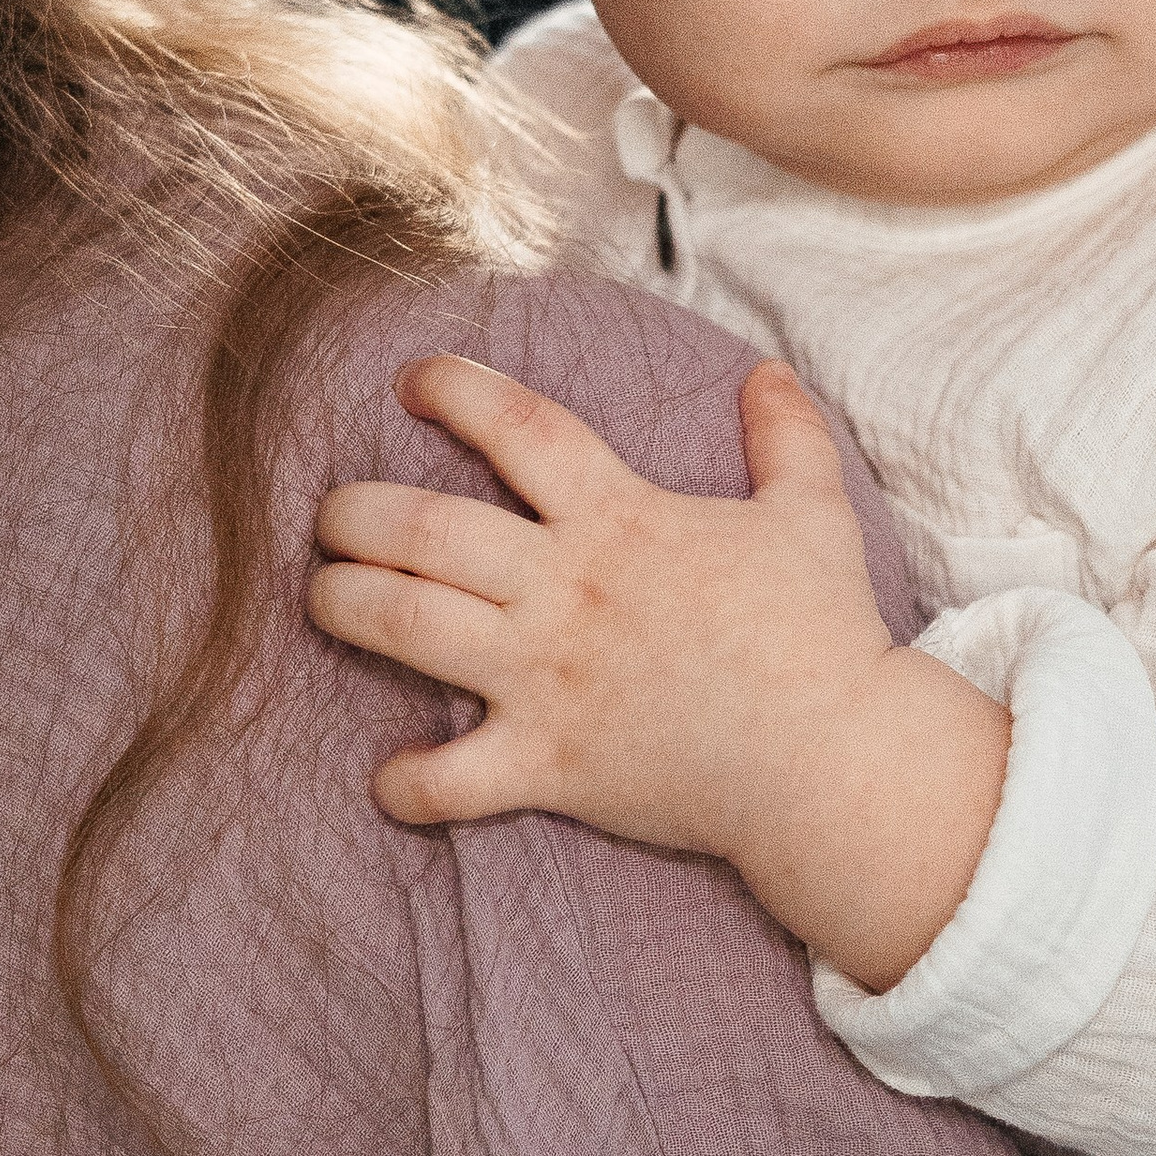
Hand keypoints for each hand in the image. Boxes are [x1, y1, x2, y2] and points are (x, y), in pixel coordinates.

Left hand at [312, 351, 1010, 992]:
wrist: (831, 759)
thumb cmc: (822, 635)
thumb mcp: (812, 515)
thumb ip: (787, 437)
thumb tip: (771, 373)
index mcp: (620, 520)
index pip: (516, 427)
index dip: (454, 390)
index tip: (412, 381)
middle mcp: (565, 589)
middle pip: (424, 527)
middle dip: (355, 511)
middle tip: (334, 514)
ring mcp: (547, 678)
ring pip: (407, 625)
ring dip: (344, 604)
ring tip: (324, 596)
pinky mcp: (549, 764)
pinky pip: (451, 780)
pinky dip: (409, 783)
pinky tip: (390, 778)